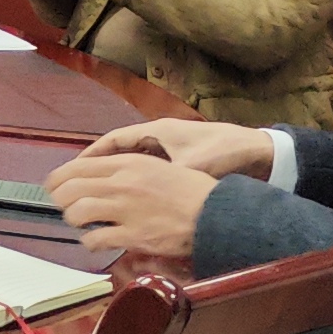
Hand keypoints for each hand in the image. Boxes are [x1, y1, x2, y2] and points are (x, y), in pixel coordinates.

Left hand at [42, 151, 218, 258]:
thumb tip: (100, 178)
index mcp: (128, 164)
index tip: (53, 186)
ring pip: (77, 212)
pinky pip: (96, 239)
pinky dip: (89, 242)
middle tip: (62, 207)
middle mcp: (122, 183)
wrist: (215, 214)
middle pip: (70, 188)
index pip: (77, 166)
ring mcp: (126, 209)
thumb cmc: (190, 191)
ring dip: (73, 220)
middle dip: (59, 199)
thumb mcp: (156, 168)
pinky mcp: (134, 235)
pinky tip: (95, 242)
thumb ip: (127, 171)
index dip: (59, 178)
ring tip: (80, 224)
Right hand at [65, 117, 279, 175]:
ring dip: (116, 176)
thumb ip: (163, 179)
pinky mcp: (183, 162)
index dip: (92, 154)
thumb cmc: (224, 153)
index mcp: (157, 133)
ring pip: (134, 163)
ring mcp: (171, 151)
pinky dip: (137, 183)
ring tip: (97, 195)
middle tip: (77, 184)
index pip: (115, 140)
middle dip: (97, 166)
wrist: (259, 153)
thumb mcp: (191, 165)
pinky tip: (129, 200)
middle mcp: (160, 139)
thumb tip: (134, 196)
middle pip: (120, 151)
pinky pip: (150, 172)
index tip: (73, 169)